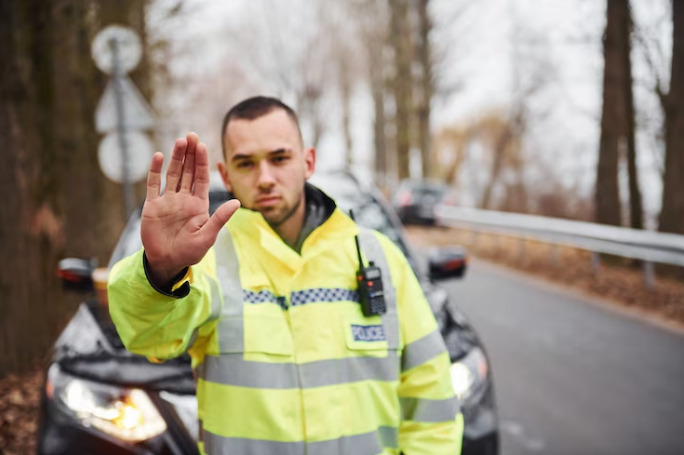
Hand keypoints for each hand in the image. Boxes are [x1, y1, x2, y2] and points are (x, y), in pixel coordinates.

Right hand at [141, 133, 239, 287]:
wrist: (167, 262)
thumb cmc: (190, 252)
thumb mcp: (208, 236)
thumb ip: (220, 218)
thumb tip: (237, 202)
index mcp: (198, 204)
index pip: (201, 178)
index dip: (202, 162)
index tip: (203, 145)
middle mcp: (183, 199)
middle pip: (187, 171)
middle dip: (190, 154)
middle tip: (192, 135)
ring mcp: (167, 201)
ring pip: (172, 174)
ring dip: (176, 158)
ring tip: (180, 141)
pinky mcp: (152, 206)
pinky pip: (153, 185)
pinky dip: (155, 171)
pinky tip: (159, 156)